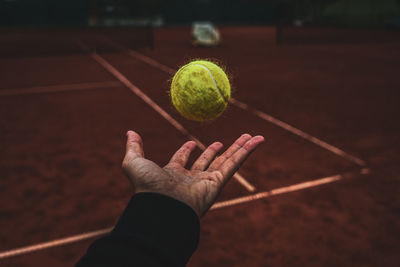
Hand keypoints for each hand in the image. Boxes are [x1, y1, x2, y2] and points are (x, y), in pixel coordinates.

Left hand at [122, 131, 263, 216]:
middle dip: (217, 150)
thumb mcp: (134, 162)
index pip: (182, 161)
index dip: (186, 151)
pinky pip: (236, 163)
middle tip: (224, 141)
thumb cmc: (147, 187)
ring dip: (240, 148)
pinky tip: (257, 140)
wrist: (162, 205)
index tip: (191, 142)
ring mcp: (207, 181)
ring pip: (227, 160)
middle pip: (209, 160)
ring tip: (251, 136)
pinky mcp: (219, 182)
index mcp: (173, 174)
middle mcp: (192, 178)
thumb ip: (134, 147)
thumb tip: (129, 131)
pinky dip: (247, 151)